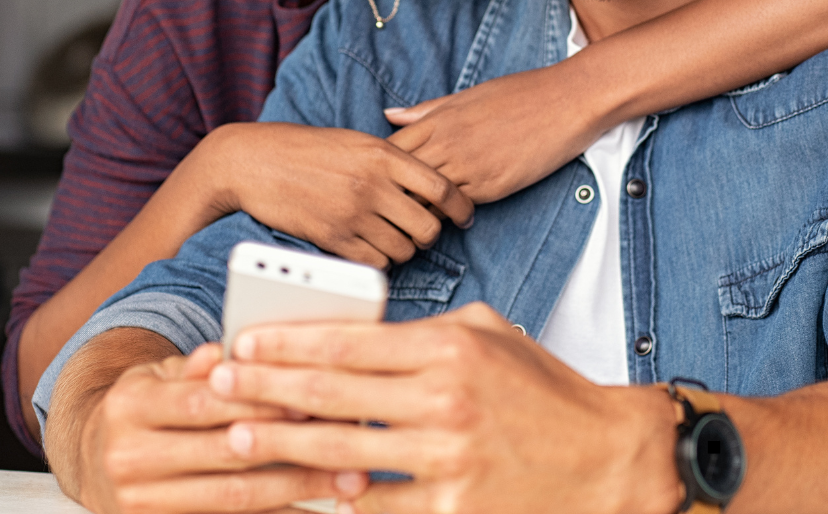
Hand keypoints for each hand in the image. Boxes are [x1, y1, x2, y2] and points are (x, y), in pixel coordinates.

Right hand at [66, 340, 368, 513]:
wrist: (94, 461)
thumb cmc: (145, 410)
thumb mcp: (160, 376)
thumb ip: (199, 366)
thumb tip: (231, 351)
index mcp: (131, 406)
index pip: (204, 402)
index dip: (259, 401)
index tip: (311, 399)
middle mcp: (128, 457)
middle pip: (224, 454)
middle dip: (292, 447)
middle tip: (347, 441)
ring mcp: (140, 502)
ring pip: (233, 498)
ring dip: (296, 490)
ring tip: (347, 481)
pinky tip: (314, 512)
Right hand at [173, 122, 474, 267]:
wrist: (254, 162)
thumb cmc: (306, 149)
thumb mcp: (356, 141)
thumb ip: (392, 160)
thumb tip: (429, 184)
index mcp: (383, 155)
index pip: (443, 187)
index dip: (461, 207)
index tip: (464, 216)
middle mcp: (373, 185)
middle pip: (428, 226)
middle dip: (429, 233)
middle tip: (418, 230)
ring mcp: (352, 214)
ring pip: (404, 250)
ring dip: (403, 249)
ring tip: (391, 238)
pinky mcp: (332, 238)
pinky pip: (374, 263)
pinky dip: (378, 260)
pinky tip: (369, 248)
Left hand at [207, 302, 684, 513]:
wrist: (609, 461)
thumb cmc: (546, 393)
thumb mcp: (490, 335)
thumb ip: (422, 331)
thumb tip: (353, 333)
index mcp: (451, 347)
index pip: (349, 342)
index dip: (287, 343)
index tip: (244, 343)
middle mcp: (446, 400)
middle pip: (332, 395)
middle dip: (265, 389)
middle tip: (218, 384)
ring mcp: (449, 461)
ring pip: (342, 453)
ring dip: (282, 445)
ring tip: (240, 436)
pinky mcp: (454, 512)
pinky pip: (378, 507)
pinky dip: (337, 499)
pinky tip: (302, 491)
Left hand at [384, 65, 613, 203]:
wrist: (568, 101)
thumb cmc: (521, 93)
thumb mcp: (468, 96)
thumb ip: (427, 110)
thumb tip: (390, 115)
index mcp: (439, 119)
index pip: (390, 150)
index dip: (380, 169)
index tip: (377, 181)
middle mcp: (448, 143)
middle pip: (399, 179)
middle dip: (389, 196)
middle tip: (384, 211)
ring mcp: (468, 166)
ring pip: (423, 199)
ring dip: (415, 211)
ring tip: (409, 223)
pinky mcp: (491, 186)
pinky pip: (455, 208)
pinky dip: (445, 216)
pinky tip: (444, 220)